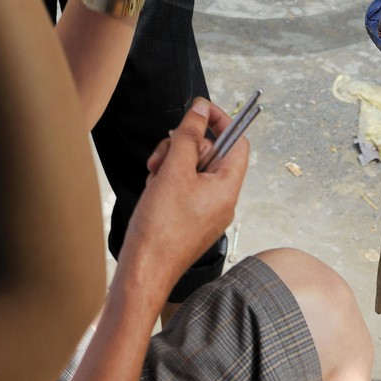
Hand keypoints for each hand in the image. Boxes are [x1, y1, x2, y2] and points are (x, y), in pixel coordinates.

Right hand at [121, 99, 246, 301]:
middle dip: (183, 147)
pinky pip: (183, 188)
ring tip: (153, 176)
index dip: (220, 121)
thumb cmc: (160, 228)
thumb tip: (201, 108)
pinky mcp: (190, 220)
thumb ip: (189, 135)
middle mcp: (222, 200)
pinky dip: (167, 182)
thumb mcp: (174, 171)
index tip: (199, 109)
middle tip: (162, 155)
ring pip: (192, 169)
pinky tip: (152, 191)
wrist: (143, 272)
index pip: (237, 142)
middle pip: (210, 153)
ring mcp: (206, 211)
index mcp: (227, 188)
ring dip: (171, 164)